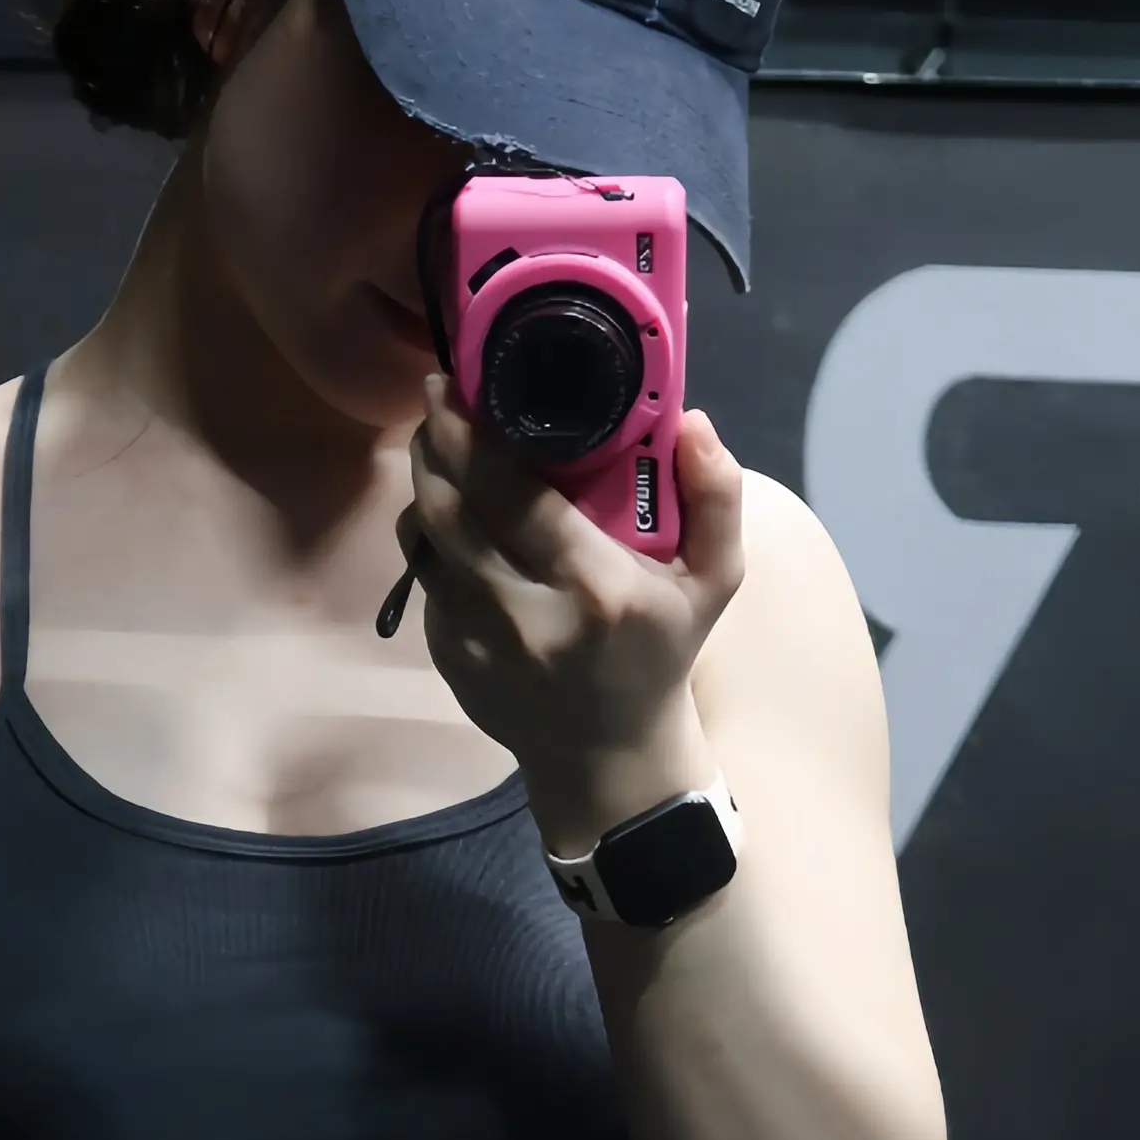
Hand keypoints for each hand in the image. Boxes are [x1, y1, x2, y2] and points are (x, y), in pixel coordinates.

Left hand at [402, 377, 744, 855]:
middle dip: (432, 444)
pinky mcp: (447, 657)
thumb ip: (716, 499)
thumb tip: (691, 420)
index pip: (511, 493)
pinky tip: (452, 516)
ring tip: (438, 447)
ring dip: (423, 485)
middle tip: (438, 399)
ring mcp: (477, 640)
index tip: (454, 382)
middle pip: (449, 509)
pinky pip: (425, 576)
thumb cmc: (660, 653)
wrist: (608, 757)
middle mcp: (525, 613)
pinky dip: (430, 537)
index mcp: (593, 586)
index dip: (469, 433)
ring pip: (424, 540)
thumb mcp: (714, 582)